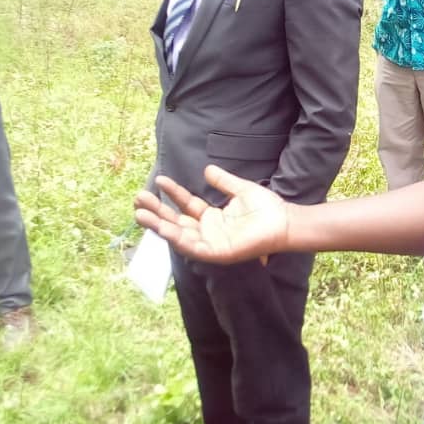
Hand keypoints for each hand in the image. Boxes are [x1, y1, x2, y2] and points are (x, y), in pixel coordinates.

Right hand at [133, 165, 289, 262]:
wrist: (285, 221)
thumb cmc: (267, 209)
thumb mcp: (241, 190)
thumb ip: (223, 181)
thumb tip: (206, 169)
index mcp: (212, 218)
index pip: (185, 205)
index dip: (172, 193)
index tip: (159, 179)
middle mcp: (208, 231)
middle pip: (175, 221)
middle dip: (156, 211)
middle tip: (137, 198)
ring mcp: (211, 243)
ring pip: (178, 235)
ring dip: (159, 226)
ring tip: (140, 214)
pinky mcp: (217, 253)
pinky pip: (192, 247)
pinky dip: (177, 239)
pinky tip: (163, 229)